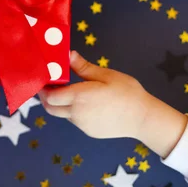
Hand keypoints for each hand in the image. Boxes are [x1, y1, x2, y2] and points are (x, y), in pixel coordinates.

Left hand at [38, 51, 186, 157]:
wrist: (143, 118)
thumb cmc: (127, 93)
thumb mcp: (106, 75)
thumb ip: (83, 67)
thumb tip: (68, 55)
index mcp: (79, 97)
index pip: (50, 96)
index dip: (44, 88)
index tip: (44, 79)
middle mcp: (76, 113)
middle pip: (50, 108)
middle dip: (45, 97)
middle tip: (49, 85)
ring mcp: (82, 125)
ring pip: (62, 114)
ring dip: (59, 104)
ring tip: (68, 91)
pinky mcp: (89, 131)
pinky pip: (74, 120)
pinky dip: (72, 111)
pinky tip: (85, 103)